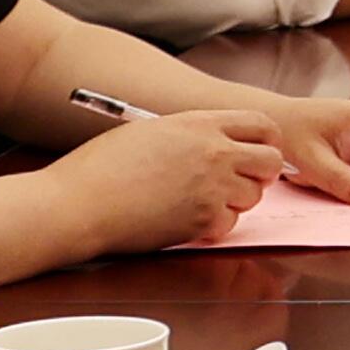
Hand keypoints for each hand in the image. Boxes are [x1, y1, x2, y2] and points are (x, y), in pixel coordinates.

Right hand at [58, 110, 292, 246]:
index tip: (259, 151)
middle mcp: (214, 152)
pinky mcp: (203, 220)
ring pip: (254, 196)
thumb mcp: (152, 131)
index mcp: (200, 123)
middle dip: (261, 173)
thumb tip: (218, 143)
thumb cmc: (102, 167)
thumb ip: (193, 134)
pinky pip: (230, 224)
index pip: (262, 124)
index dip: (266, 140)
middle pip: (271, 161)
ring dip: (235, 201)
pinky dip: (213, 226)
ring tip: (199, 200)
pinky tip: (185, 219)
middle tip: (239, 181)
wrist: (78, 203)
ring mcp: (212, 187)